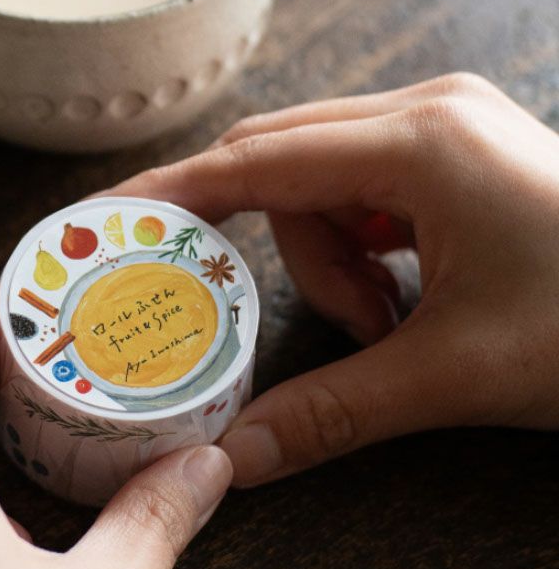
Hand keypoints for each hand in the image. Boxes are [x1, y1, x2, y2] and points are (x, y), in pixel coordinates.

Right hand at [112, 73, 558, 485]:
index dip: (174, 193)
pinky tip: (407, 286)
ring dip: (331, 250)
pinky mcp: (458, 144)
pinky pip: (364, 180)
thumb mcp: (456, 373)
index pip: (256, 160)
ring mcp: (446, 120)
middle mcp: (426, 109)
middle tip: (333, 321)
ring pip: (322, 173)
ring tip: (391, 319)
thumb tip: (238, 459)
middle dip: (284, 245)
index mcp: (419, 143)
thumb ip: (332, 412)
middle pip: (284, 162)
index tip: (109, 219)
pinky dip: (362, 237)